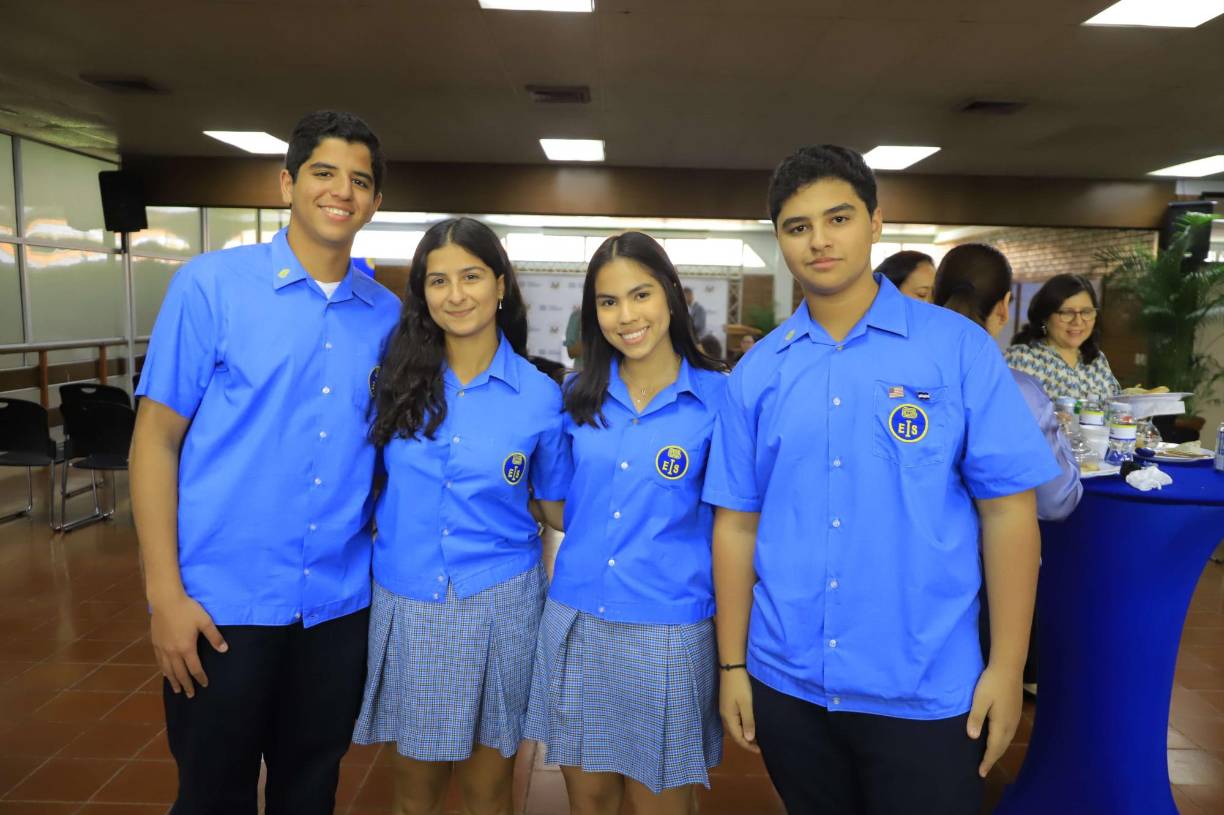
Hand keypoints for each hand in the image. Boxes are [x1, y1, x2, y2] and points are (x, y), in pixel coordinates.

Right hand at [149, 592, 227, 697]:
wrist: (165, 600)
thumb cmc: (188, 609)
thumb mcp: (205, 621)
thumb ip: (215, 637)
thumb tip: (224, 650)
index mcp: (186, 648)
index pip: (195, 668)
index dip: (200, 678)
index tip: (205, 685)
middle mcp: (173, 652)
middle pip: (180, 673)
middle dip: (186, 685)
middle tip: (190, 695)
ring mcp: (162, 648)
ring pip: (168, 670)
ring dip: (173, 681)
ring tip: (176, 690)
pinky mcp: (155, 643)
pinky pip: (159, 661)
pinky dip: (163, 670)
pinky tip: (165, 673)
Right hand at [719, 669, 759, 752]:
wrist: (732, 666)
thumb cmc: (740, 685)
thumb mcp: (746, 704)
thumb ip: (748, 722)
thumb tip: (748, 740)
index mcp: (728, 717)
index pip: (738, 738)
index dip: (748, 746)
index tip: (760, 751)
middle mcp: (724, 715)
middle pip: (735, 734)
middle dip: (746, 742)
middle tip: (760, 746)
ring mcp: (725, 709)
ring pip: (734, 727)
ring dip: (744, 734)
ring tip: (756, 737)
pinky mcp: (727, 703)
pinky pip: (734, 720)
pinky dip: (742, 726)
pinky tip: (749, 724)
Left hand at [967, 662, 1022, 776]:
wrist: (1008, 667)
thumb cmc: (991, 683)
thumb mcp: (980, 699)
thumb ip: (976, 718)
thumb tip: (973, 738)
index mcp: (1001, 724)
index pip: (993, 748)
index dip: (987, 761)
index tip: (981, 773)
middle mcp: (1011, 724)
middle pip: (1001, 747)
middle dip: (992, 759)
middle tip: (983, 770)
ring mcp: (1015, 718)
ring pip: (1006, 740)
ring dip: (998, 750)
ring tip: (989, 758)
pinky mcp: (1015, 712)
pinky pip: (1009, 733)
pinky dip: (1002, 741)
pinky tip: (997, 739)